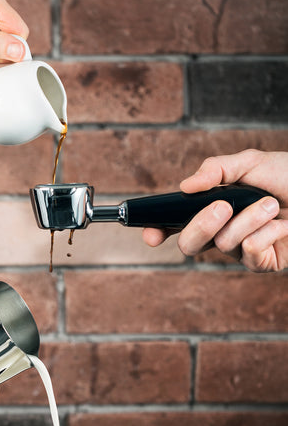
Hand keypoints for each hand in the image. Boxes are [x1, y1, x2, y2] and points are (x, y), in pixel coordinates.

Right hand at [143, 150, 287, 271]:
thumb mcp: (250, 162)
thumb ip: (215, 171)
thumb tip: (185, 187)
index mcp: (213, 209)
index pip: (177, 225)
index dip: (158, 231)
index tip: (151, 234)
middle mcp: (223, 232)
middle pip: (190, 244)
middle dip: (200, 225)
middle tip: (223, 206)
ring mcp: (242, 250)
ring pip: (224, 244)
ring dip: (248, 219)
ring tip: (271, 204)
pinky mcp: (263, 263)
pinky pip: (251, 253)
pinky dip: (266, 233)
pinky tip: (283, 224)